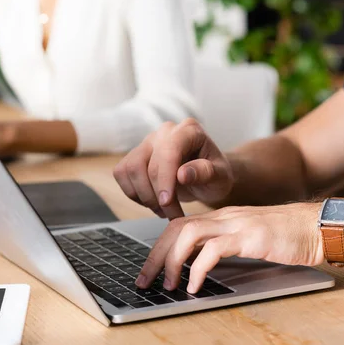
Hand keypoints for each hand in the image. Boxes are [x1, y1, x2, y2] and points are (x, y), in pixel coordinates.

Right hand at [113, 119, 233, 219]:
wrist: (207, 177)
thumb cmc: (216, 175)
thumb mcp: (221, 177)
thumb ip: (206, 172)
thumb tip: (182, 174)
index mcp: (189, 130)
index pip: (168, 151)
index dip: (165, 179)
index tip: (168, 203)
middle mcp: (165, 132)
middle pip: (146, 163)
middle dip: (156, 195)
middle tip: (172, 214)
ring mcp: (148, 142)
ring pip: (130, 169)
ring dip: (144, 196)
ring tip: (163, 209)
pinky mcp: (135, 155)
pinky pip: (122, 174)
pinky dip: (134, 193)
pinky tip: (152, 201)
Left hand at [135, 203, 323, 293]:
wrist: (319, 226)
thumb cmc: (287, 235)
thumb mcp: (249, 238)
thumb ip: (225, 245)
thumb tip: (200, 265)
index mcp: (222, 217)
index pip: (178, 225)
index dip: (159, 246)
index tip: (150, 269)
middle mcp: (225, 217)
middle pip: (176, 228)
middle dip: (156, 254)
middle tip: (145, 280)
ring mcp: (237, 224)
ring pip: (188, 234)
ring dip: (172, 261)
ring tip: (167, 284)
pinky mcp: (251, 236)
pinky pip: (214, 249)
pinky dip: (198, 268)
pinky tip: (194, 285)